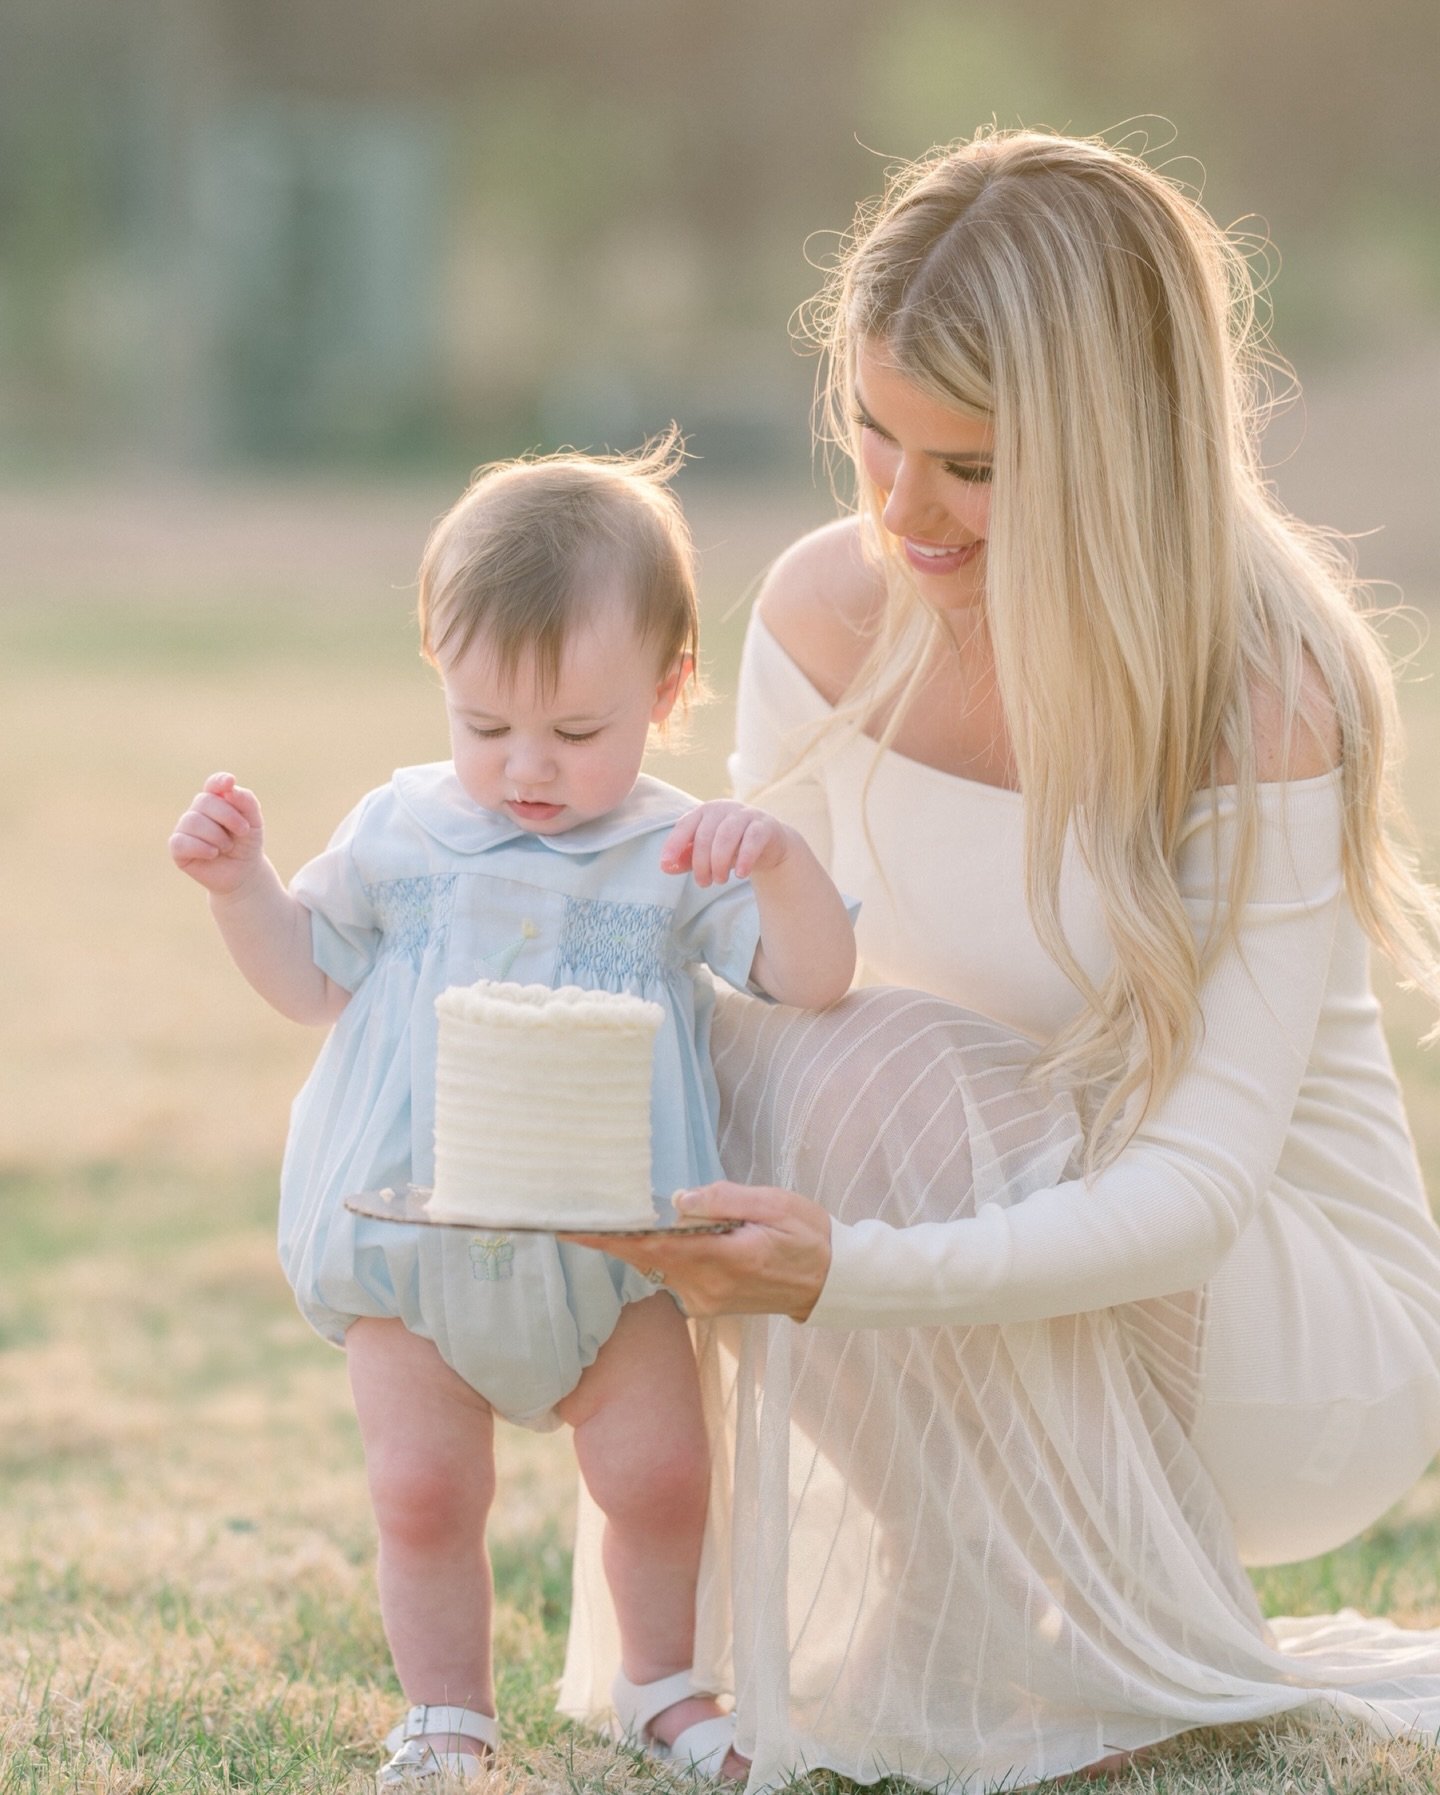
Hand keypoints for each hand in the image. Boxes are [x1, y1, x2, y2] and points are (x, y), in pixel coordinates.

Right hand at [169, 772, 264, 895]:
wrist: (244, 874)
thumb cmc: (247, 844)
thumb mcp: (254, 822)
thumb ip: (246, 802)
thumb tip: (230, 789)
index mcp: (216, 800)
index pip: (213, 784)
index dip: (219, 781)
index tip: (230, 782)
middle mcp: (197, 811)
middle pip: (204, 801)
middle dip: (228, 816)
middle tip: (243, 831)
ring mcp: (185, 829)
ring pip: (193, 821)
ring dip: (217, 836)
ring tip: (227, 846)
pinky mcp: (178, 848)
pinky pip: (181, 841)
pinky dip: (201, 847)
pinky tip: (213, 853)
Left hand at [561, 1182, 831, 1320]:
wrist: (832, 1282)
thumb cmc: (809, 1236)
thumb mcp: (776, 1204)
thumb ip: (725, 1199)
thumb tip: (679, 1199)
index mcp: (725, 1258)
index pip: (654, 1246)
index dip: (610, 1238)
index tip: (573, 1229)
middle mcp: (708, 1286)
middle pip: (645, 1259)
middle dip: (610, 1238)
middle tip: (573, 1215)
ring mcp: (707, 1300)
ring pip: (657, 1268)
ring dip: (636, 1244)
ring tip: (615, 1216)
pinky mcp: (708, 1304)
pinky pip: (672, 1276)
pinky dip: (659, 1255)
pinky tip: (662, 1234)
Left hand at [659, 801, 792, 887]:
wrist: (768, 845)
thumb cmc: (731, 847)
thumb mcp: (706, 853)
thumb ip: (686, 859)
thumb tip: (665, 867)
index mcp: (704, 812)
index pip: (685, 826)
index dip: (674, 844)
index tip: (666, 864)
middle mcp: (723, 809)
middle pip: (705, 835)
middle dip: (701, 863)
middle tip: (704, 883)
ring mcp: (745, 815)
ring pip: (726, 836)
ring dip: (720, 862)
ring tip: (720, 881)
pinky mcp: (764, 825)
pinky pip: (753, 839)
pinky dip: (745, 858)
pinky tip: (740, 874)